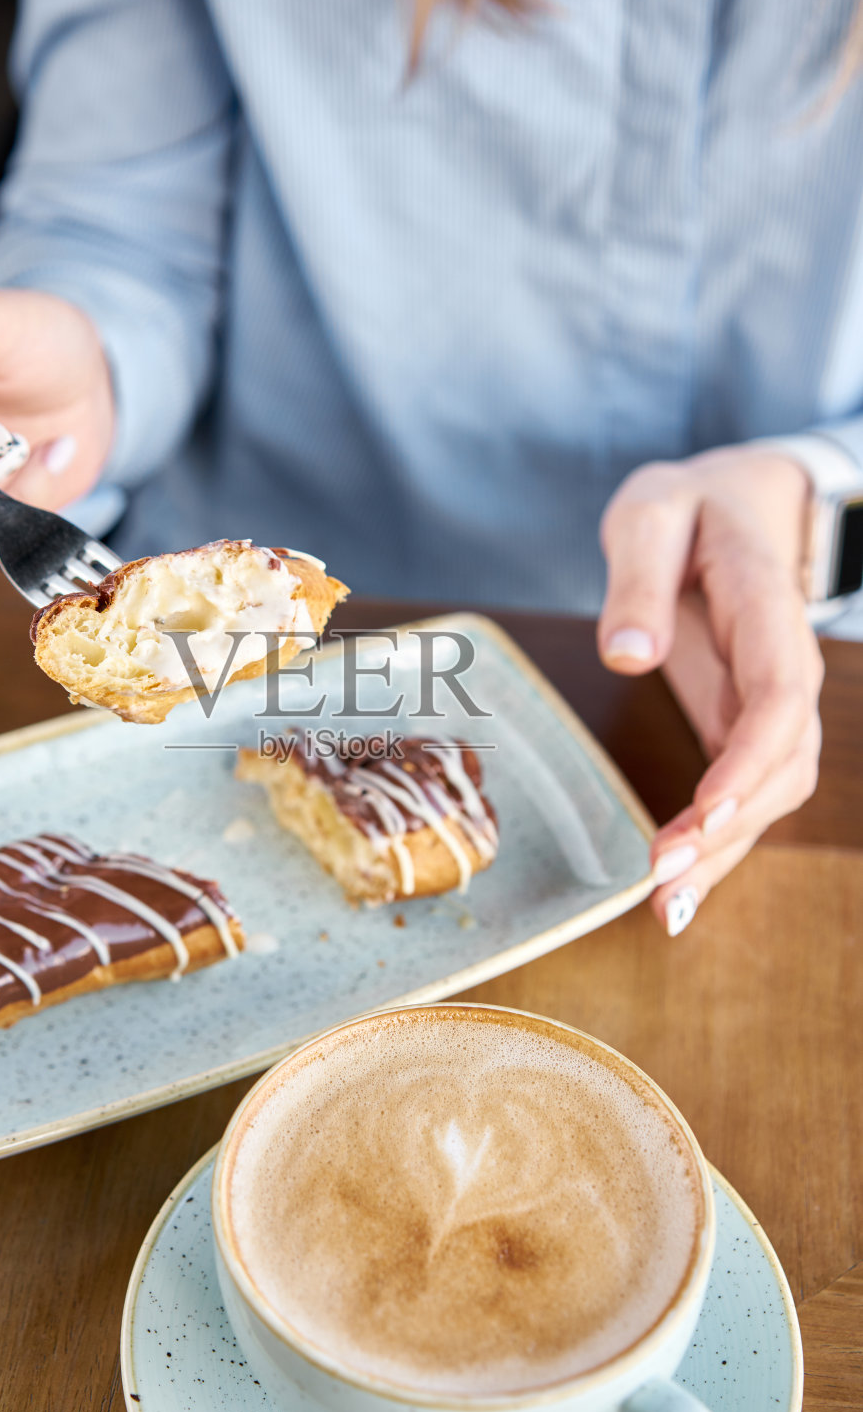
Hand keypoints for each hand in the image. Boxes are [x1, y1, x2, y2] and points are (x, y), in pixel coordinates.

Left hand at [597, 446, 822, 934]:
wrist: (733, 506)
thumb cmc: (687, 509)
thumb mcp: (651, 514)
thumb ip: (638, 579)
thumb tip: (627, 656)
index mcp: (765, 607)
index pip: (777, 694)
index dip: (749, 758)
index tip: (706, 809)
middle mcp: (784, 666)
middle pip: (784, 762)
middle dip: (730, 828)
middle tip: (662, 879)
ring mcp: (772, 702)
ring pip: (772, 791)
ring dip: (726, 852)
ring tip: (666, 906)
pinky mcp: (746, 726)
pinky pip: (746, 793)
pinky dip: (717, 846)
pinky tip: (678, 893)